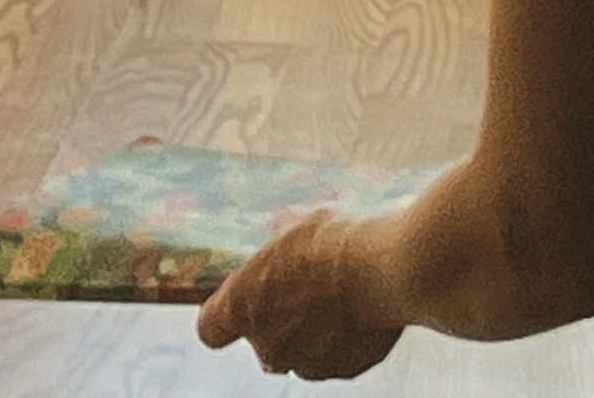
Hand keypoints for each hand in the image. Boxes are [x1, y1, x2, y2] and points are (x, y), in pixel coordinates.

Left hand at [196, 212, 405, 380]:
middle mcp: (268, 345)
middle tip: (300, 291)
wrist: (383, 270)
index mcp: (241, 308)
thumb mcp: (290, 223)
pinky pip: (336, 357)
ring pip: (301, 354)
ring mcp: (307, 363)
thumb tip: (278, 241)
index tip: (235, 303)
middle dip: (276, 323)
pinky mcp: (345, 370)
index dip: (221, 318)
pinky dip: (343, 340)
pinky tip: (358, 308)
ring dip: (311, 333)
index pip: (210, 330)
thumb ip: (274, 243)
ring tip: (335, 297)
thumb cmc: (329, 242)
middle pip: (261, 343)